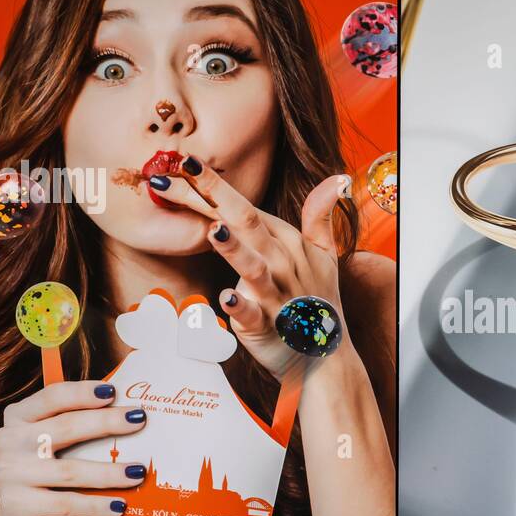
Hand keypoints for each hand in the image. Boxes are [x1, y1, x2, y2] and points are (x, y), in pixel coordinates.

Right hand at [0, 380, 148, 515]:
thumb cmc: (50, 478)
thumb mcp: (59, 447)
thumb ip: (82, 429)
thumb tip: (132, 416)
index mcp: (19, 417)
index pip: (51, 397)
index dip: (82, 392)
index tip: (113, 392)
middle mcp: (9, 441)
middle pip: (64, 427)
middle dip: (106, 422)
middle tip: (139, 420)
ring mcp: (10, 474)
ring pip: (69, 470)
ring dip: (109, 472)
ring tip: (138, 472)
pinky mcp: (18, 506)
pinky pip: (66, 503)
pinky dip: (97, 505)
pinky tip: (120, 504)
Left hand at [150, 159, 351, 381]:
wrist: (326, 354)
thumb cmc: (317, 299)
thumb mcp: (325, 255)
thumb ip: (321, 216)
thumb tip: (337, 178)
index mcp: (286, 241)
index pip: (245, 208)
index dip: (214, 185)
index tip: (186, 161)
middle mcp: (280, 262)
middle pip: (245, 223)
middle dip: (213, 198)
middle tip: (178, 175)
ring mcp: (274, 294)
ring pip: (252, 267)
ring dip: (234, 249)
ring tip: (214, 230)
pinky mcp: (265, 326)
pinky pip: (251, 315)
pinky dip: (240, 307)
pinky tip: (226, 297)